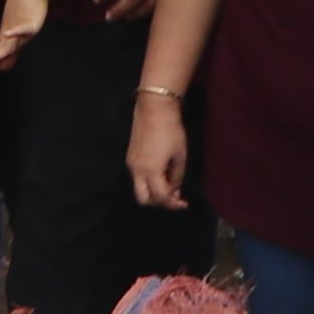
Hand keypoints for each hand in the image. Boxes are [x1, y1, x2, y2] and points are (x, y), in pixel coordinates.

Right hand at [123, 88, 190, 211]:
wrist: (153, 109)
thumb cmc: (171, 131)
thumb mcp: (180, 155)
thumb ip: (177, 176)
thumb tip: (175, 189)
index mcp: (152, 171)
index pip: (161, 197)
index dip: (173, 204)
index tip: (184, 203)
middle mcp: (137, 171)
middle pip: (144, 200)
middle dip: (159, 202)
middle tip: (172, 197)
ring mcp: (131, 165)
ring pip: (139, 190)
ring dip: (152, 193)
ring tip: (168, 185)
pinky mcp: (129, 158)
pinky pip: (137, 178)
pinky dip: (148, 183)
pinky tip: (160, 175)